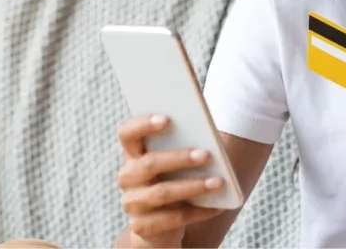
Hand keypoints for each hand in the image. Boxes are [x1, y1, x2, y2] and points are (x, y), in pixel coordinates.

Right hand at [115, 114, 226, 247]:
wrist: (158, 227)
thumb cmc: (171, 183)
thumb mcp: (173, 165)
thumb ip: (182, 147)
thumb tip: (209, 139)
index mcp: (132, 155)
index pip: (127, 134)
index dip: (142, 124)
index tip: (167, 119)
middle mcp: (127, 178)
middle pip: (148, 164)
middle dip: (179, 158)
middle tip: (206, 155)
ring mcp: (133, 203)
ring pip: (162, 193)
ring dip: (193, 186)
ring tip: (218, 182)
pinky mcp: (143, 226)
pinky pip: (173, 218)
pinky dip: (198, 212)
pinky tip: (217, 207)